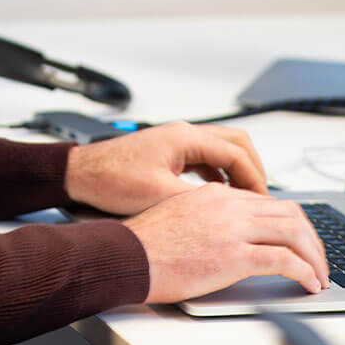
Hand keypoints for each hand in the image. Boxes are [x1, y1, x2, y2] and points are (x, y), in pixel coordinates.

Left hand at [64, 121, 266, 214]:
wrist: (82, 175)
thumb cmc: (111, 180)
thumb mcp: (161, 196)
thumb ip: (200, 200)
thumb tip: (229, 211)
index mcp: (185, 137)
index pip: (237, 153)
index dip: (256, 179)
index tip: (263, 203)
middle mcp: (183, 133)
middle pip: (236, 142)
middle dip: (253, 169)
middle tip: (260, 198)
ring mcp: (176, 141)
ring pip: (221, 148)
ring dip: (236, 171)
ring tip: (244, 200)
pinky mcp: (168, 152)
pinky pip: (205, 157)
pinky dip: (219, 173)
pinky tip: (218, 195)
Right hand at [123, 182, 329, 301]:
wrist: (128, 253)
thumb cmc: (145, 242)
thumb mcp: (179, 215)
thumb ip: (206, 216)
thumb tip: (223, 233)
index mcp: (215, 194)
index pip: (267, 201)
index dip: (291, 222)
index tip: (298, 241)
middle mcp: (228, 205)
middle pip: (289, 212)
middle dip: (312, 238)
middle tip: (318, 259)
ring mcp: (233, 228)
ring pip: (294, 232)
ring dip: (315, 256)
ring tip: (320, 275)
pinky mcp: (234, 255)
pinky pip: (285, 260)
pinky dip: (305, 272)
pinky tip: (309, 284)